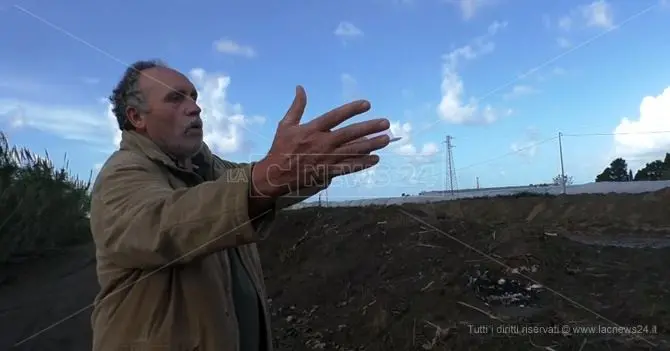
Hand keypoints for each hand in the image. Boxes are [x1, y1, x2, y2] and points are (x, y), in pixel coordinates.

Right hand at [252, 85, 390, 196]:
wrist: (275, 175)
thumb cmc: (280, 148)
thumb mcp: (286, 125)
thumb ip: (297, 106)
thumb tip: (300, 88)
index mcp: (312, 129)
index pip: (336, 116)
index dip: (352, 109)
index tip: (367, 104)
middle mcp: (322, 143)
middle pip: (350, 134)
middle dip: (369, 128)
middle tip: (386, 123)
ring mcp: (327, 158)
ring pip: (353, 151)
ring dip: (372, 145)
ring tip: (386, 140)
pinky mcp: (328, 172)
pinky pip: (349, 167)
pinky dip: (362, 164)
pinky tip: (375, 159)